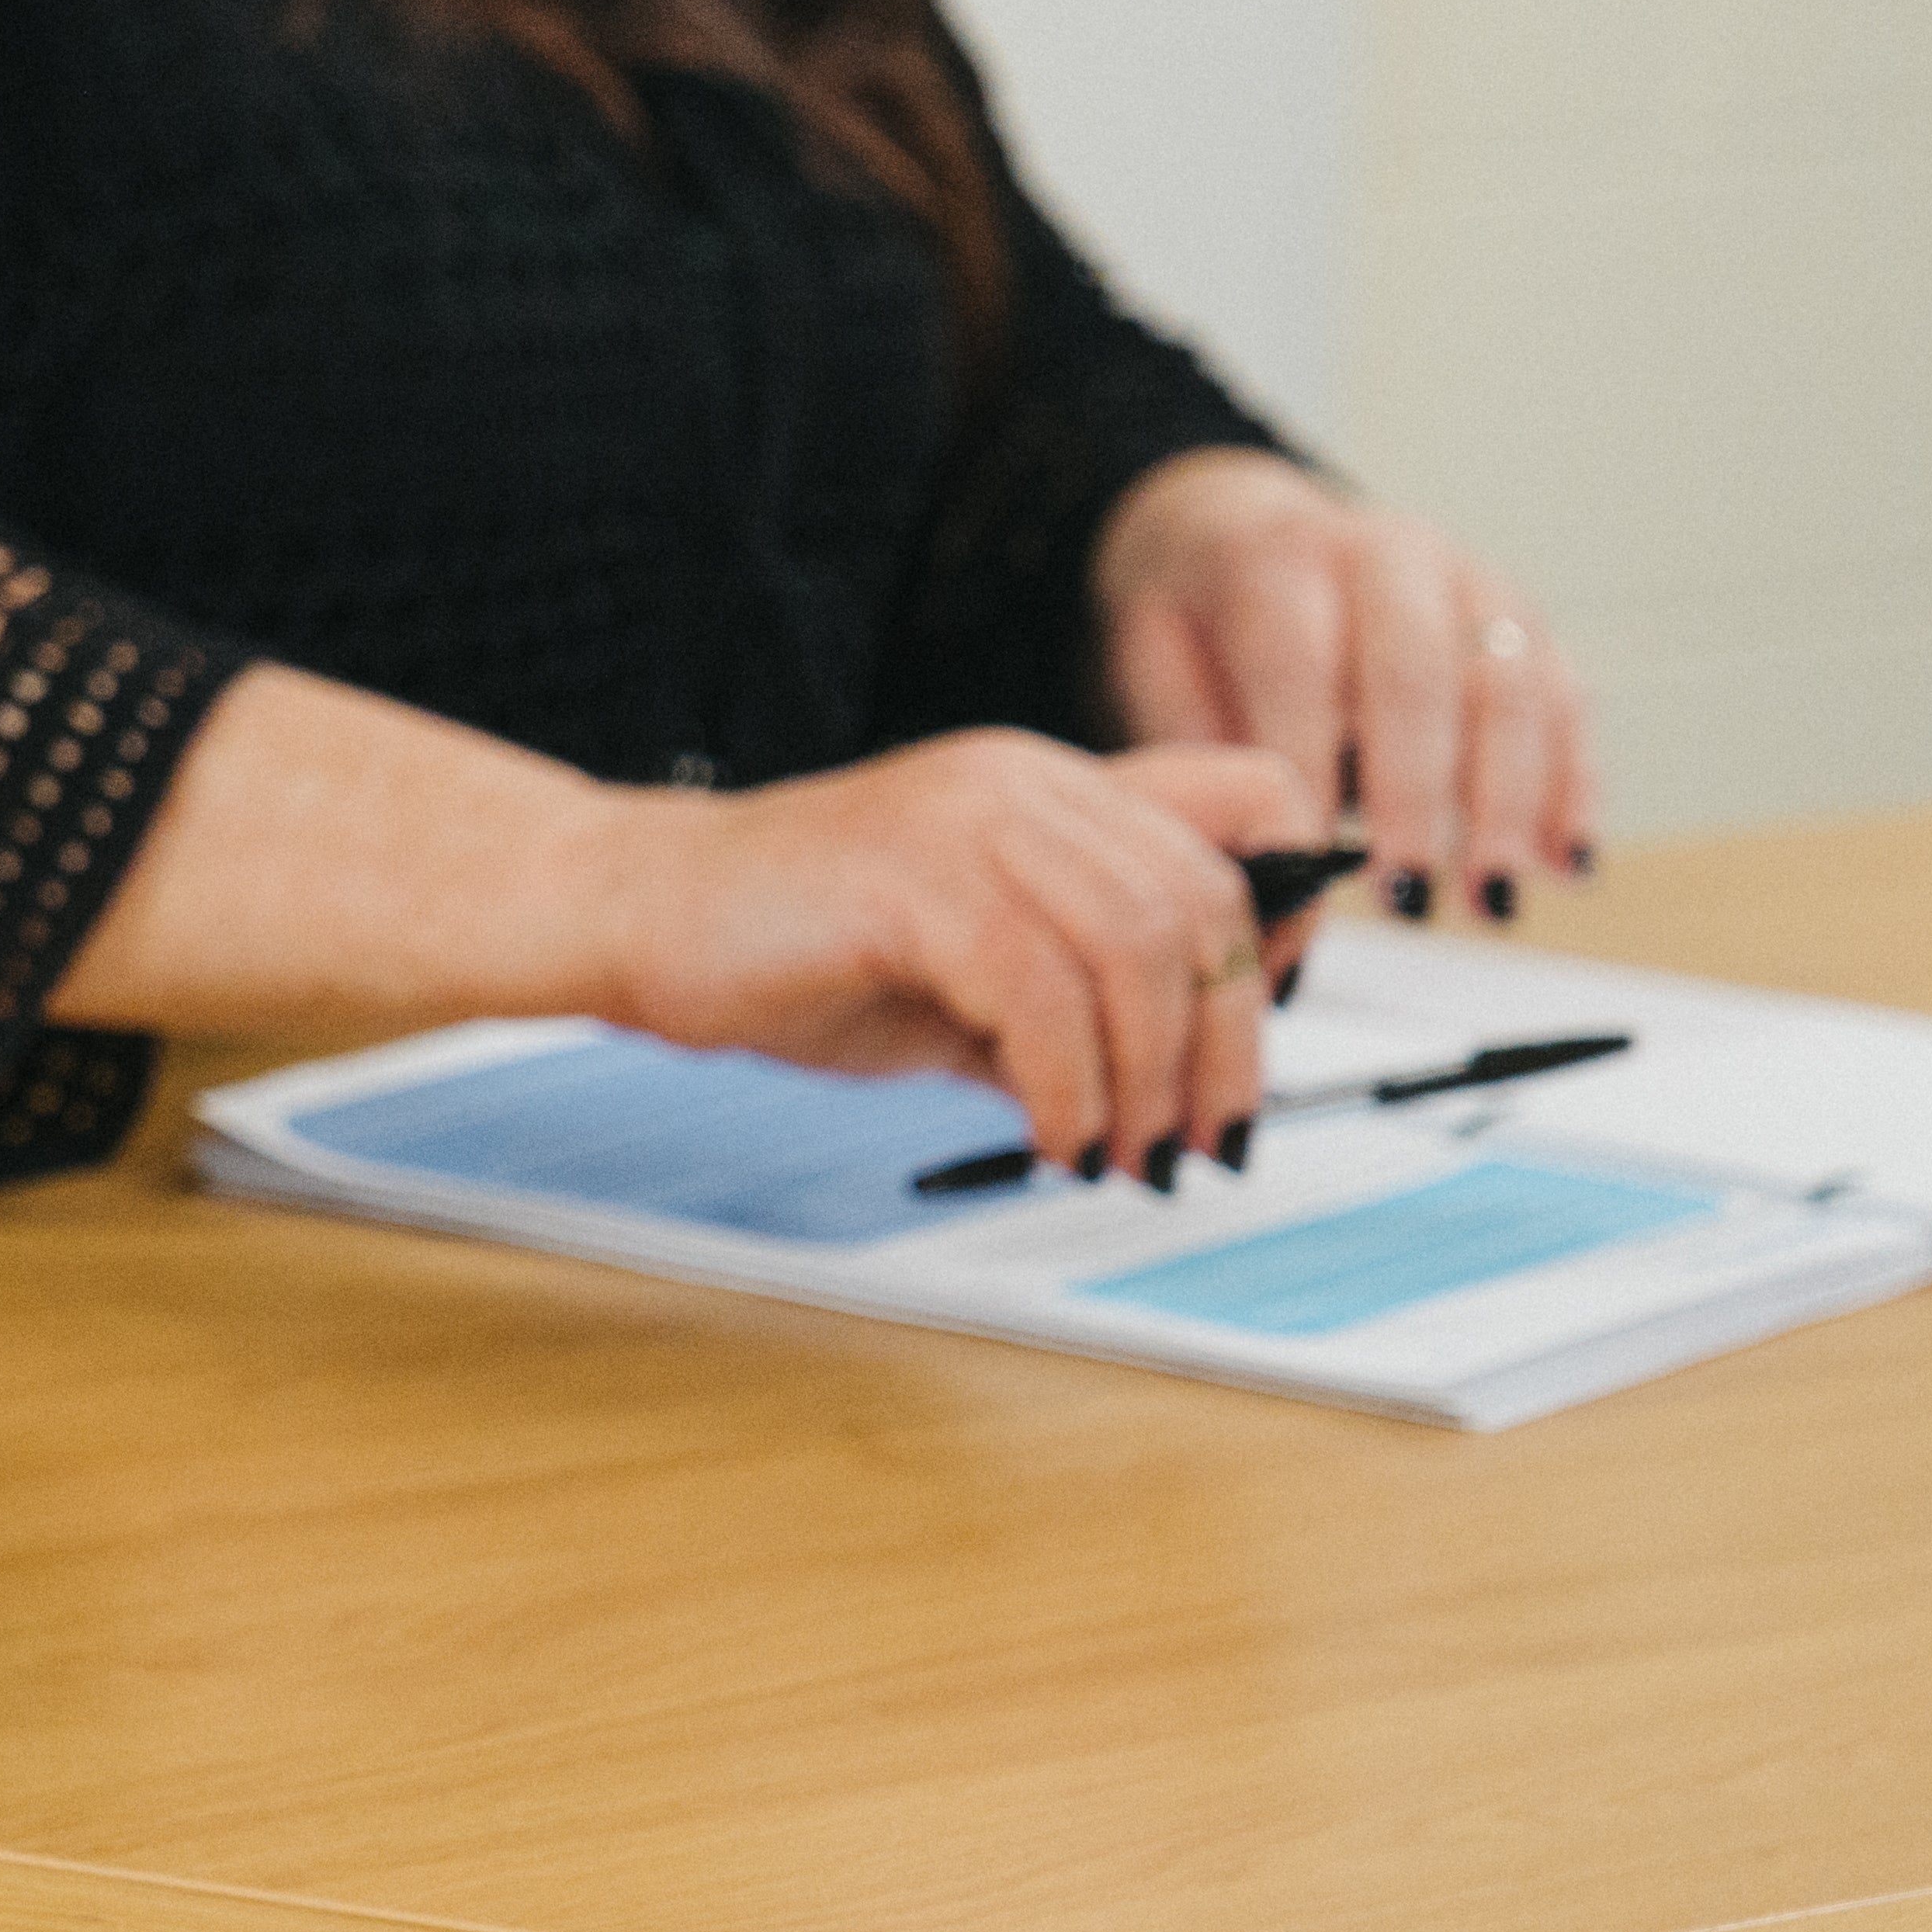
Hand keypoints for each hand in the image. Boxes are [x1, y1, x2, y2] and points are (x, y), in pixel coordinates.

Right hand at [587, 729, 1322, 1184]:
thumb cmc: (797, 948)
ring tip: (1117, 1152)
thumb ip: (1077, 1008)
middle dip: (1228, 1044)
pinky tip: (1051, 1138)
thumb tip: (1183, 1093)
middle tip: (1196, 1142)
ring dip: (1149, 1081)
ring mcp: (967, 817)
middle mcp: (1025, 778)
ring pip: (1139, 947)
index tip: (1259, 1027)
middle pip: (1207, 901)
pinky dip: (1069, 1089)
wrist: (638, 913)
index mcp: (1051, 785)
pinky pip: (1043, 994)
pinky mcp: (913, 877)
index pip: (1251, 802)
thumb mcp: (973, 981)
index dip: (1293, 911)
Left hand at [1095, 448, 1599, 920]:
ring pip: (1512, 686)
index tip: (1304, 862)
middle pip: (1420, 671)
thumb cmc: (1199, 617)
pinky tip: (1567, 867)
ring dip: (1510, 805)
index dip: (1306, 766)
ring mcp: (1472, 582)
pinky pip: (1566, 700)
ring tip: (1490, 902)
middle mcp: (1390, 552)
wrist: (1247, 528)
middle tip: (1408, 898)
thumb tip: (1248, 852)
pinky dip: (1574, 788)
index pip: (1299, 663)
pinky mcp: (1526, 623)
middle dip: (1417, 794)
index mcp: (1281, 553)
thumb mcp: (1151, 654)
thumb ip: (1197, 742)